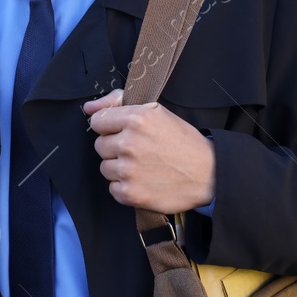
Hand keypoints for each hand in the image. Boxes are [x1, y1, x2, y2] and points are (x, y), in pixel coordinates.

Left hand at [82, 88, 214, 213]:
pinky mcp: (130, 194)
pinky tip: (144, 180)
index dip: (111, 127)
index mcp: (136, 119)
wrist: (208, 174)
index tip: (124, 132)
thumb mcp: (156, 112)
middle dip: (116, 147)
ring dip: (120, 168)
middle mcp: (129, 144)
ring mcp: (128, 170)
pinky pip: (113, 188)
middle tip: (140, 150)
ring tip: (143, 166)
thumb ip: (118, 103)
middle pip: (100, 145)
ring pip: (105, 167)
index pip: (98, 122)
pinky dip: (125, 187)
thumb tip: (88, 108)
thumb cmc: (183, 141)